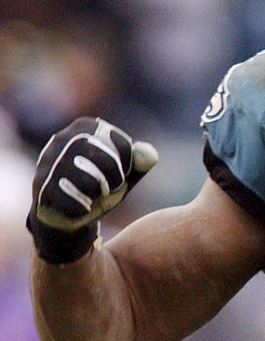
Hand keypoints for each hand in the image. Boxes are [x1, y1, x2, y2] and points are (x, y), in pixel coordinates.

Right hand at [27, 117, 157, 263]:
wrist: (66, 214)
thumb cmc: (100, 187)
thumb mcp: (125, 173)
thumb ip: (141, 162)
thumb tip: (150, 155)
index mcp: (87, 126)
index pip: (122, 145)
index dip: (126, 166)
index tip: (116, 173)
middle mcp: (63, 138)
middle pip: (107, 160)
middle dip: (114, 179)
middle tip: (106, 187)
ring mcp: (48, 161)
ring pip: (88, 181)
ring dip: (97, 195)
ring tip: (90, 195)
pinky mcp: (40, 186)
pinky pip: (73, 202)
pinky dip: (82, 209)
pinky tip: (77, 206)